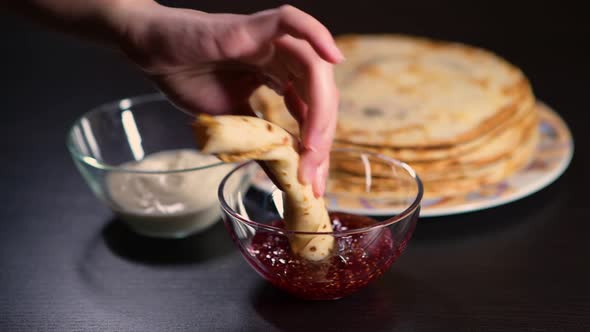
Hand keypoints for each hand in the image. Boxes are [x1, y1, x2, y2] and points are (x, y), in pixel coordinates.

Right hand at [117, 2, 342, 196]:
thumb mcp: (231, 121)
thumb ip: (259, 137)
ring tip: (314, 149)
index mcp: (279, 78)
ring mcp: (271, 42)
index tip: (313, 182)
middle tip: (313, 176)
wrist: (152, 54)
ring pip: (314, 69)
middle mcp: (282, 59)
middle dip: (321, 140)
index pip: (311, 113)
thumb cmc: (187, 78)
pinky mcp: (255, 26)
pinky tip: (333, 57)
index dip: (316, 148)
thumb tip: (282, 169)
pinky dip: (317, 33)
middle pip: (320, 96)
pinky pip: (292, 22)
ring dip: (320, 111)